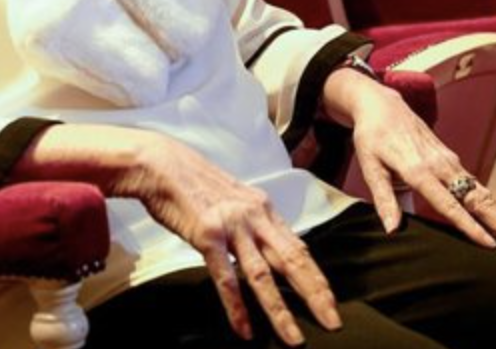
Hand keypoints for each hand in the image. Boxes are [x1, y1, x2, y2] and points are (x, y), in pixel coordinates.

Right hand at [115, 134, 341, 344]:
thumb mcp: (235, 198)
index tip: (331, 300)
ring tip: (293, 338)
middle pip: (292, 260)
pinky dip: (236, 306)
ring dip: (280, 310)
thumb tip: (268, 245)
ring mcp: (232, 226)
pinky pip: (226, 277)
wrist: (163, 164)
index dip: (317, 276)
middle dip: (315, 294)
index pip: (299, 247)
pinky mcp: (207, 235)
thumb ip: (253, 221)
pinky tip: (244, 328)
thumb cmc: (194, 182)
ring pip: (263, 275)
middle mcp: (254, 216)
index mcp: (263, 208)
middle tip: (333, 321)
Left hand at [324, 69, 495, 248]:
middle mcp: (440, 165)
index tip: (490, 244)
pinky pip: (474, 184)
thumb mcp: (369, 167)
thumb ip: (383, 199)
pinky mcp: (450, 159)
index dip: (470, 226)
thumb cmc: (372, 137)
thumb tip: (392, 230)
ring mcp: (449, 161)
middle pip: (477, 198)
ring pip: (481, 191)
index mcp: (419, 170)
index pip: (450, 205)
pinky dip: (489, 202)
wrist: (381, 105)